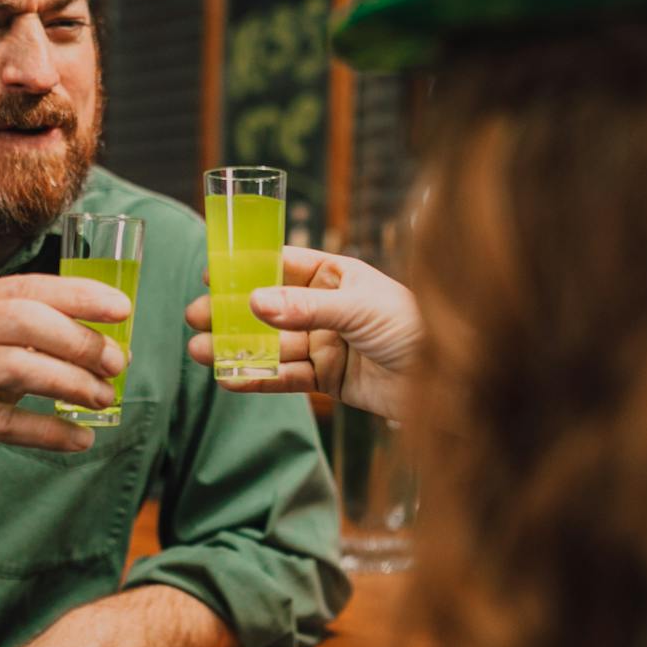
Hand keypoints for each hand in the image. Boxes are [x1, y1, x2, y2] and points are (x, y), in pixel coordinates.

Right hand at [0, 274, 129, 492]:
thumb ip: (24, 343)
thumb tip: (100, 342)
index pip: (27, 288)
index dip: (78, 295)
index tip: (122, 310)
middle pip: (22, 320)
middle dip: (78, 340)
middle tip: (117, 364)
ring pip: (14, 367)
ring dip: (69, 383)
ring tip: (104, 399)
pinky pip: (0, 423)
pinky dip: (47, 431)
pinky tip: (79, 438)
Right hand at [185, 246, 419, 419]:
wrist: (451, 382)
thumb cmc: (415, 327)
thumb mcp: (358, 309)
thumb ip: (305, 309)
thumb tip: (254, 302)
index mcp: (338, 276)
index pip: (283, 264)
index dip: (246, 268)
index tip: (211, 272)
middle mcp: (328, 308)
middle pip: (269, 309)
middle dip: (231, 313)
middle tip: (194, 317)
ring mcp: (327, 344)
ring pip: (272, 345)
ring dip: (236, 348)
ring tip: (199, 351)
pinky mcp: (330, 379)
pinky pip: (287, 377)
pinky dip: (259, 378)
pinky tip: (229, 378)